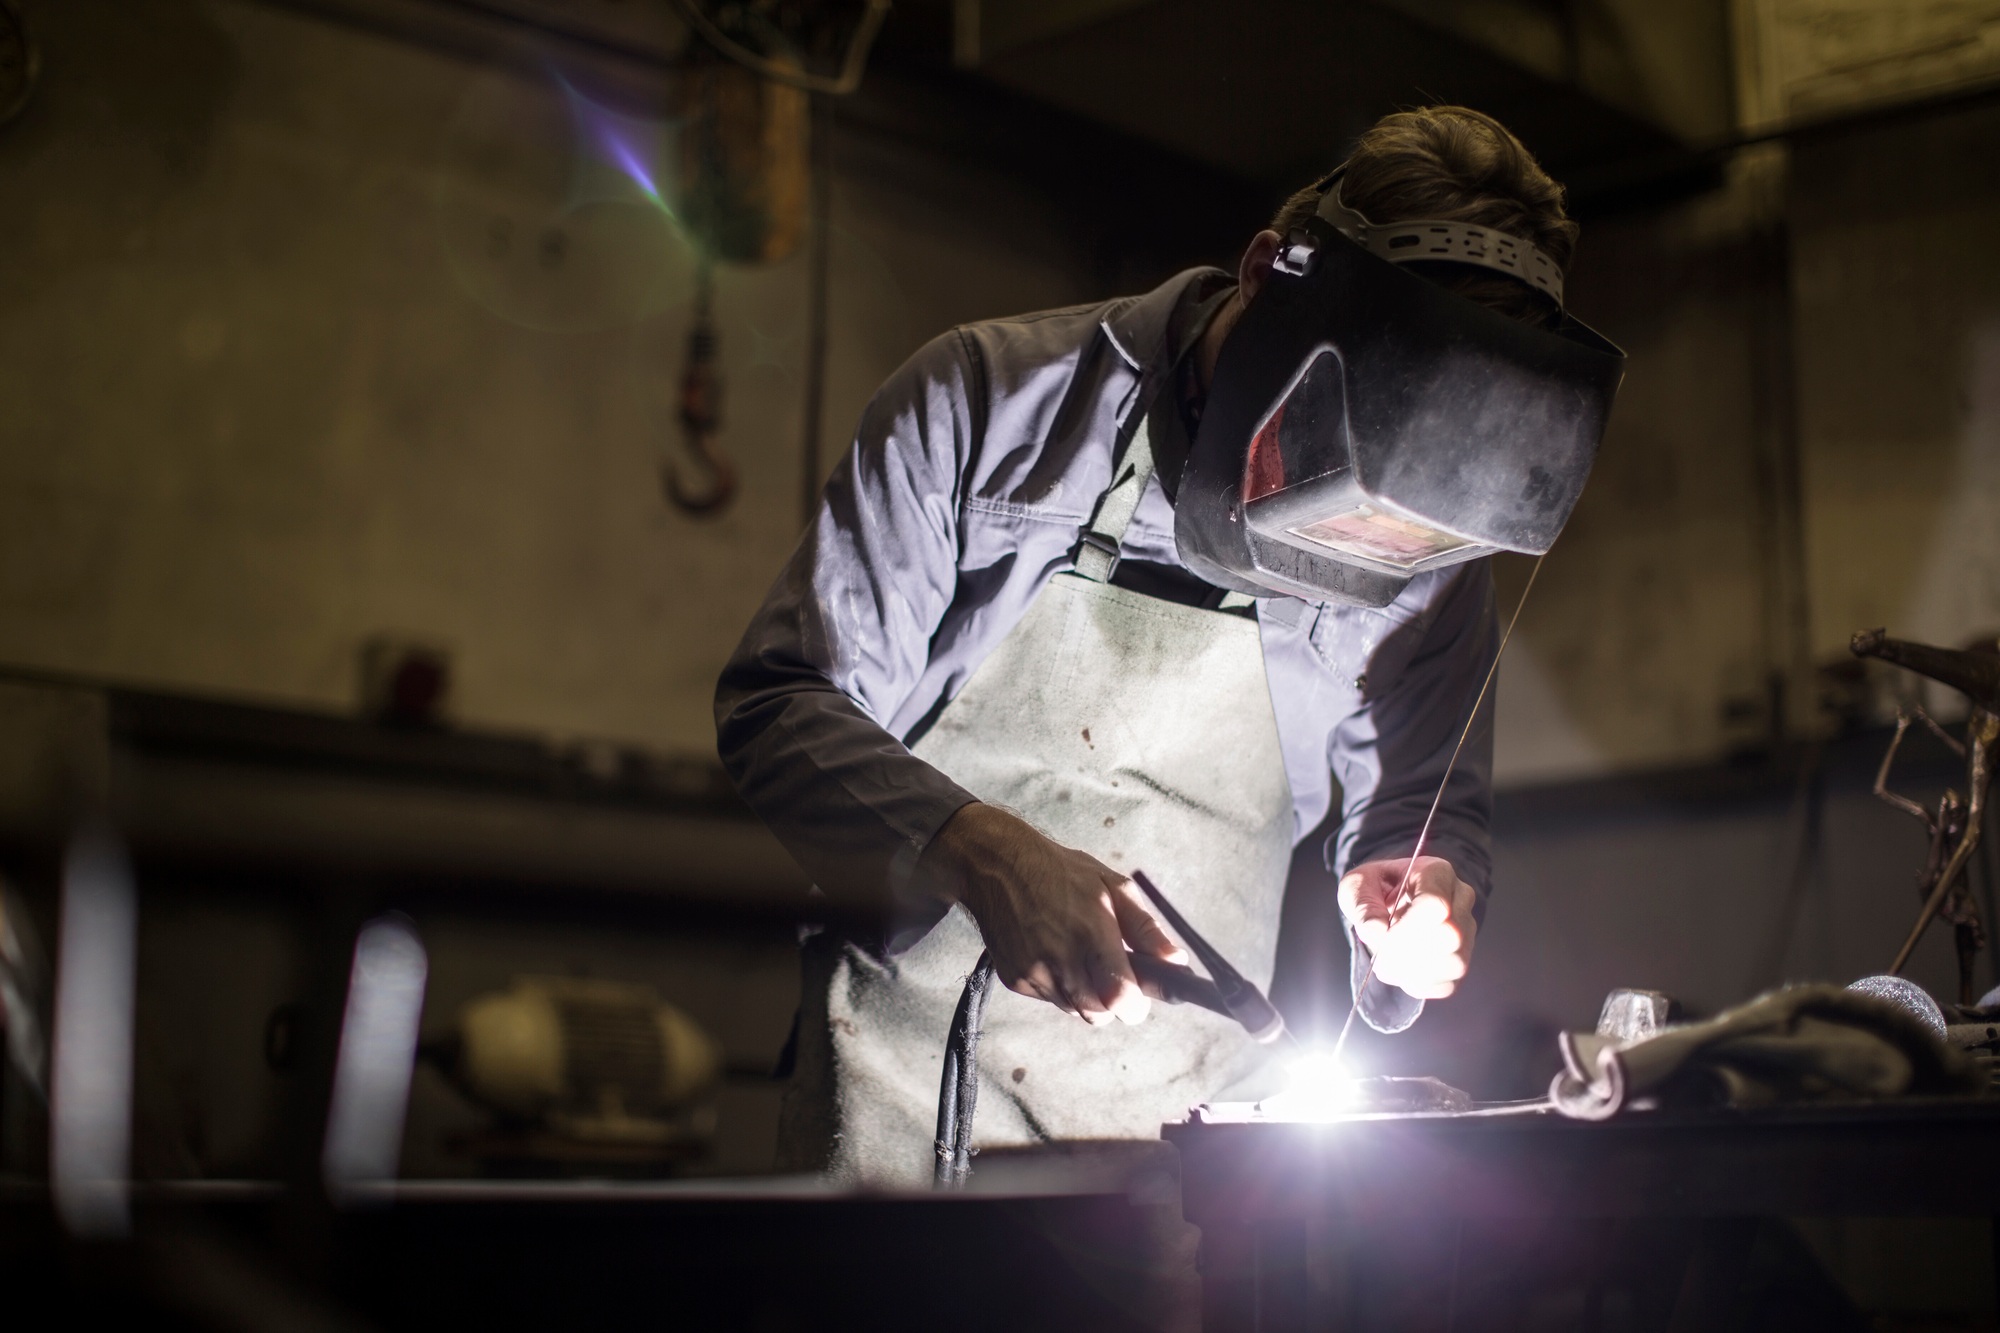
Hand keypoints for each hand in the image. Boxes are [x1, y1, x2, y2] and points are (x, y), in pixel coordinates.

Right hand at [917, 803, 1185, 1024]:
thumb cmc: (1061, 872)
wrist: (996, 866)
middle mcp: (1061, 961)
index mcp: (1092, 935)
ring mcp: (1034, 973)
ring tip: (1078, 956)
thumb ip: (1147, 930)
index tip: (1138, 995)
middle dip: (1112, 1002)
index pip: (1120, 1001)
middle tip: (1110, 972)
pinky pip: (1049, 1000)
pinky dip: (1059, 987)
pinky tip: (1052, 954)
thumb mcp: (1113, 887)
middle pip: (1099, 1015)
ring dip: (1085, 995)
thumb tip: (1177, 962)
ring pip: (1074, 1011)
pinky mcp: (1015, 980)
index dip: (1135, 1006)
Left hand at [1338, 856, 1476, 1000]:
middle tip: (1381, 957)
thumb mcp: (1357, 886)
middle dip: (1410, 954)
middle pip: (1451, 937)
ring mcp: (1466, 929)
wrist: (1390, 898)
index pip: (1435, 905)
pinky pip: (1450, 983)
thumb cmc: (1376, 888)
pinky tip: (1402, 973)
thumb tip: (1376, 932)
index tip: (1382, 941)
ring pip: (1455, 963)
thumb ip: (1362, 905)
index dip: (1406, 931)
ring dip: (1415, 974)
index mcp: (1436, 873)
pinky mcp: (1462, 956)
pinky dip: (1421, 986)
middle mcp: (1460, 899)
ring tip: (1389, 965)